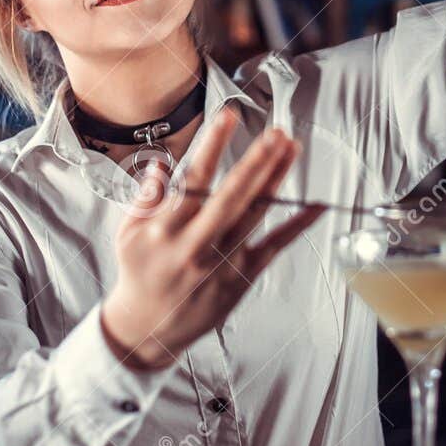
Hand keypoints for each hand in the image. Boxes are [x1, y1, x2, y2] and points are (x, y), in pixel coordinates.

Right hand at [100, 107, 325, 370]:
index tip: (228, 116)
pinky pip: (274, 246)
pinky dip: (298, 225)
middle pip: (233, 197)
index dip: (213, 145)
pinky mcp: (243, 276)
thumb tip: (162, 162)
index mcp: (167, 229)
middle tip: (276, 132)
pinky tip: (317, 205)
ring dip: (276, 179)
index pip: (193, 180)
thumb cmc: (139, 274)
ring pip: (255, 215)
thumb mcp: (128, 234)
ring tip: (292, 147)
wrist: (149, 329)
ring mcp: (223, 262)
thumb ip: (146, 197)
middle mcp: (198, 245)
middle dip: (257, 162)